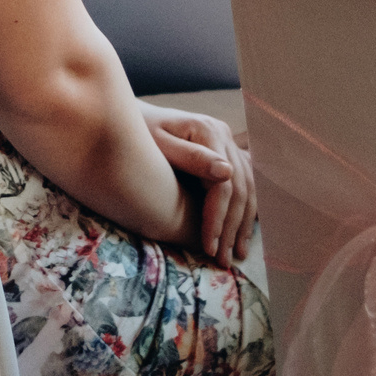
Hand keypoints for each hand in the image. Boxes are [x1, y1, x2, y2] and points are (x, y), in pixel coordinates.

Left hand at [141, 104, 255, 270]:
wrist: (129, 116)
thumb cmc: (137, 130)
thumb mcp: (157, 142)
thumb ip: (191, 157)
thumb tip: (227, 173)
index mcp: (208, 131)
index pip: (223, 185)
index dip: (218, 219)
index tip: (209, 248)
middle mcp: (223, 134)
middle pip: (239, 189)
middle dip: (231, 228)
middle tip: (222, 259)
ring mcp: (226, 142)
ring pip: (246, 188)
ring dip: (242, 223)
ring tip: (235, 253)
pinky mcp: (224, 150)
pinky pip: (243, 183)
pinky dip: (244, 209)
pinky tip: (242, 230)